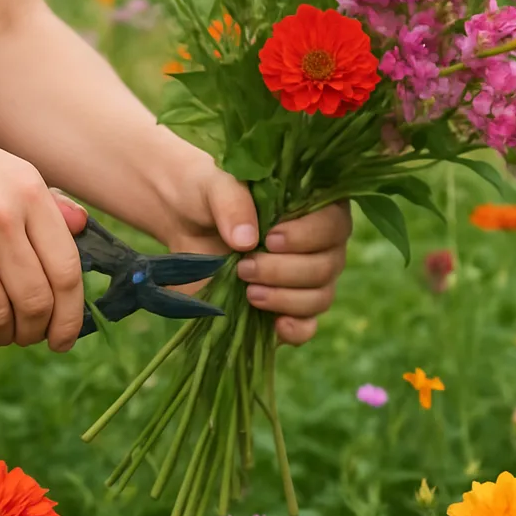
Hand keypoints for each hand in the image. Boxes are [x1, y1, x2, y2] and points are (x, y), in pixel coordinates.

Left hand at [160, 151, 351, 345]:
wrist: (181, 223)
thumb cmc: (205, 194)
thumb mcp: (212, 185)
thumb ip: (232, 202)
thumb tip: (247, 239)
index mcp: (312, 204)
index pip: (334, 223)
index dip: (308, 236)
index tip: (270, 239)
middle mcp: (319, 242)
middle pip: (328, 265)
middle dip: (286, 271)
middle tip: (244, 267)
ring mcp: (305, 278)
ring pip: (320, 297)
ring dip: (285, 298)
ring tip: (248, 291)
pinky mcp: (284, 307)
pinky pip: (307, 326)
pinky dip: (296, 329)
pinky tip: (276, 326)